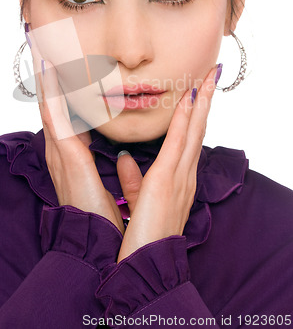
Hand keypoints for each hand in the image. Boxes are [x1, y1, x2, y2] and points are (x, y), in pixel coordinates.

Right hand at [30, 35, 123, 233]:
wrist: (96, 244)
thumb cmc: (104, 219)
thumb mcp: (116, 189)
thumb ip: (122, 171)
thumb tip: (124, 158)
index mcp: (75, 158)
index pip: (68, 117)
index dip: (63, 93)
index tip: (65, 71)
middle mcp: (62, 150)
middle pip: (53, 104)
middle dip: (48, 78)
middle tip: (45, 49)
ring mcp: (59, 151)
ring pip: (50, 103)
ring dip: (45, 76)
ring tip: (42, 48)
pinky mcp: (64, 153)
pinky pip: (54, 112)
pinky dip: (49, 88)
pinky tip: (47, 66)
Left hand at [116, 65, 219, 261]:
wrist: (146, 264)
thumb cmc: (144, 234)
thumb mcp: (139, 200)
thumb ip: (133, 178)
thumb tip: (124, 159)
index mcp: (178, 179)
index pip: (189, 139)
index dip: (195, 114)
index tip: (197, 91)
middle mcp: (185, 174)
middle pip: (198, 130)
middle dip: (205, 100)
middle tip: (212, 74)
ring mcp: (180, 177)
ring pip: (194, 131)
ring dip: (202, 102)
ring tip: (208, 77)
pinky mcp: (167, 181)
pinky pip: (179, 143)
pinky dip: (185, 119)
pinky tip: (189, 99)